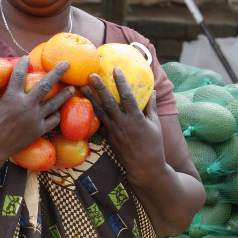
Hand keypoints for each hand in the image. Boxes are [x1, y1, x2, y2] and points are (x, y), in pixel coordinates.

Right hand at [0, 56, 73, 166]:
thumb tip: (0, 86)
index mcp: (11, 98)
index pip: (18, 75)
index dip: (23, 64)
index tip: (26, 57)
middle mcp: (26, 106)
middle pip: (45, 85)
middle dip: (57, 73)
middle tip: (66, 64)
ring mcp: (34, 118)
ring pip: (54, 103)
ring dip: (64, 94)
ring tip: (72, 88)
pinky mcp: (38, 130)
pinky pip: (53, 120)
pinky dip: (57, 115)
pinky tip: (59, 111)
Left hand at [80, 68, 165, 184]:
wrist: (144, 168)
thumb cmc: (153, 145)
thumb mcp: (155, 125)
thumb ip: (152, 107)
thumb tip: (153, 91)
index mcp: (136, 118)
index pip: (127, 96)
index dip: (121, 82)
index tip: (115, 69)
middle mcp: (122, 124)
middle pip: (108, 102)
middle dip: (99, 88)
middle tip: (90, 75)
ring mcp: (113, 131)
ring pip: (99, 112)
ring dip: (90, 98)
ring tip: (81, 87)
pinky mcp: (107, 138)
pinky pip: (98, 124)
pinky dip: (90, 114)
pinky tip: (82, 105)